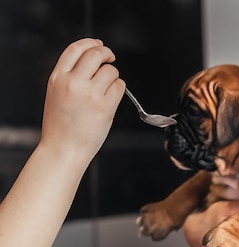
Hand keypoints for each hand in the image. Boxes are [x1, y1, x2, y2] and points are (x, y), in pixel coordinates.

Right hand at [40, 38, 124, 162]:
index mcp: (58, 78)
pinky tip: (111, 99)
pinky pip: (120, 87)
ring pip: (111, 71)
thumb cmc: (61, 126)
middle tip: (111, 59)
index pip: (76, 49)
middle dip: (107, 54)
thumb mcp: (57, 94)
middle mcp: (73, 82)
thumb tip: (93, 63)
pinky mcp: (105, 106)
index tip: (99, 44)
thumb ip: (70, 77)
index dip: (90, 43)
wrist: (63, 149)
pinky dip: (119, 90)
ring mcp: (90, 94)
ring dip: (113, 77)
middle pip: (96, 54)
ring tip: (106, 90)